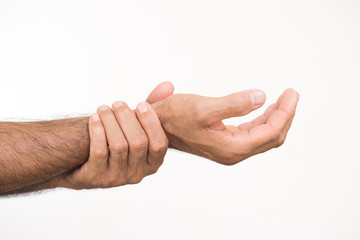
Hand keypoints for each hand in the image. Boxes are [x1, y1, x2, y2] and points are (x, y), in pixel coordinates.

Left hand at [61, 82, 172, 188]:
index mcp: (153, 162)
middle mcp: (139, 174)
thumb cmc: (115, 141)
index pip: (159, 144)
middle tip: (117, 103)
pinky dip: (97, 131)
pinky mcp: (97, 178)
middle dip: (127, 118)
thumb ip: (151, 109)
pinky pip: (100, 152)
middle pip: (138, 142)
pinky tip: (94, 118)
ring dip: (110, 121)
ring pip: (118, 145)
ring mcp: (118, 178)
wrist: (84, 164)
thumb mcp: (135, 127)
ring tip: (103, 108)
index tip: (140, 104)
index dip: (151, 122)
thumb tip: (168, 86)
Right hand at [151, 88, 298, 164]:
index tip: (292, 94)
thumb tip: (261, 96)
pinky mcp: (225, 141)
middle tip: (292, 94)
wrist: (158, 125)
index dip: (285, 113)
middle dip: (284, 116)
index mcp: (232, 148)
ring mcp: (230, 148)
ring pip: (263, 136)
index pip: (269, 133)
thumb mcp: (204, 107)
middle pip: (271, 137)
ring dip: (275, 117)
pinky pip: (252, 133)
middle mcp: (233, 152)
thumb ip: (234, 104)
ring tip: (284, 99)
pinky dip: (263, 120)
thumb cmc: (175, 118)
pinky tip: (266, 108)